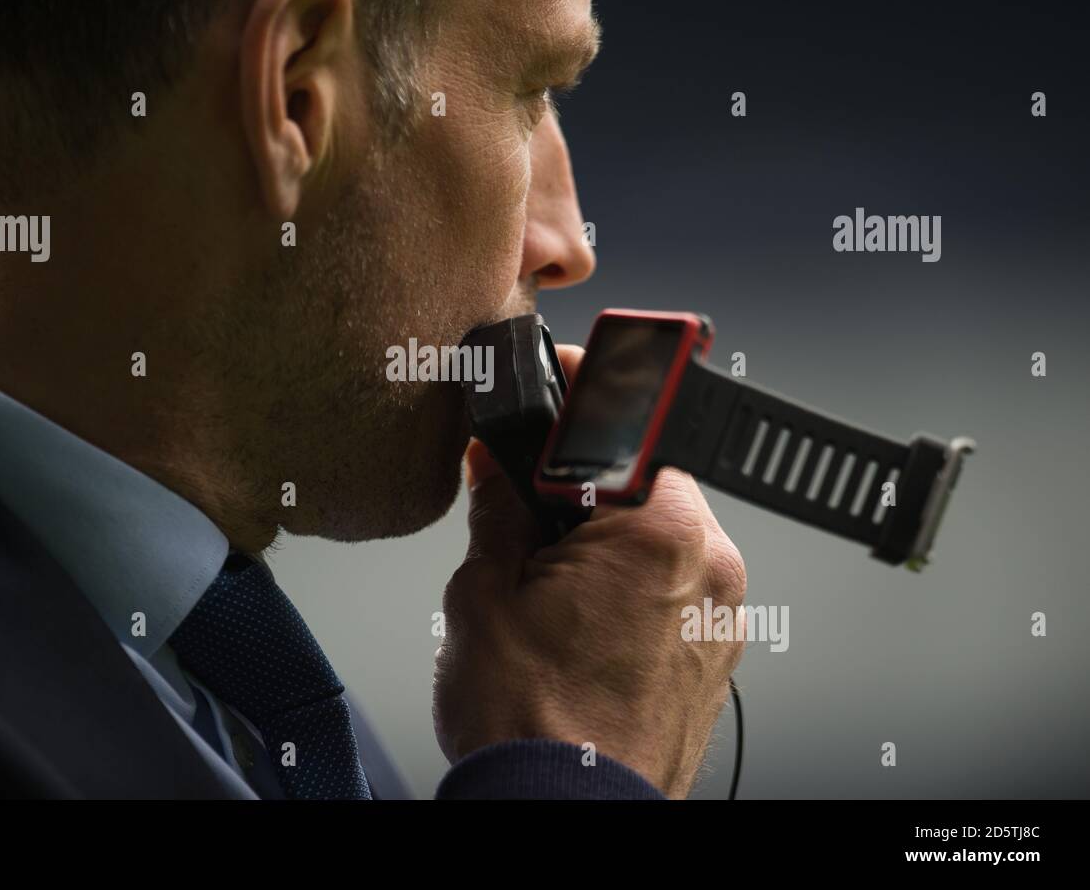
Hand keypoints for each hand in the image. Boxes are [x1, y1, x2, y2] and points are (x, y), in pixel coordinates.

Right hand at [432, 345, 746, 796]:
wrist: (563, 815)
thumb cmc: (535, 726)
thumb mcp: (484, 594)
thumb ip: (496, 512)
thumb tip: (493, 468)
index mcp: (661, 535)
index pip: (627, 426)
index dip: (580, 401)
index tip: (556, 388)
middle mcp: (711, 569)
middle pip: (646, 486)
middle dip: (584, 489)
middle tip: (526, 515)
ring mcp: (721, 618)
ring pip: (662, 542)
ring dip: (608, 543)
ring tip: (548, 588)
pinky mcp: (714, 658)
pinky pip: (676, 592)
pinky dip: (632, 589)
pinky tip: (580, 624)